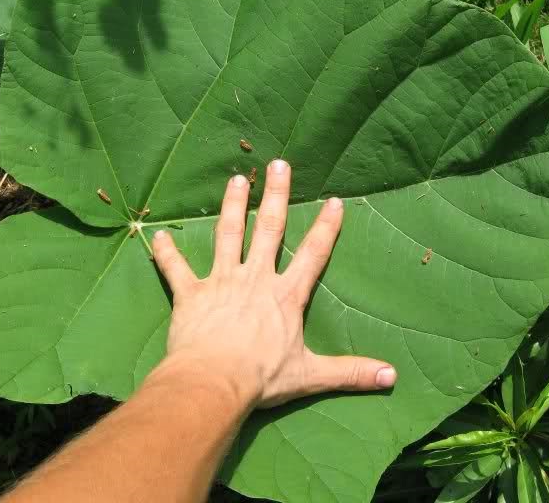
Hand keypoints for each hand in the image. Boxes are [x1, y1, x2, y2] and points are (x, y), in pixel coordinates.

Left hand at [152, 159, 395, 407]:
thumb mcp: (311, 375)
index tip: (334, 200)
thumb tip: (391, 377)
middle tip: (278, 165)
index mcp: (286, 295)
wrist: (214, 382)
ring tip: (236, 180)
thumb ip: (350, 372)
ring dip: (233, 207)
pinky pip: (176, 270)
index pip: (313, 254)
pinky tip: (157, 237)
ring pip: (227, 236)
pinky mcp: (191, 294)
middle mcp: (255, 279)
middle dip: (276, 196)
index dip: (326, 228)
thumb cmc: (262, 377)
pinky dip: (167, 254)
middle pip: (269, 230)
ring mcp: (221, 282)